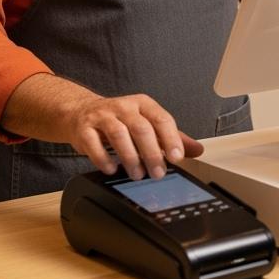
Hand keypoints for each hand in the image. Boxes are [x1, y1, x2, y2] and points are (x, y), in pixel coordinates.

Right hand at [1, 74, 202, 180]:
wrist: (80, 113)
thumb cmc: (119, 120)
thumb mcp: (147, 123)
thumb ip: (170, 137)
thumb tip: (197, 150)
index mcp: (143, 104)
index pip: (161, 119)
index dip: (171, 138)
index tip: (177, 158)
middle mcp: (124, 106)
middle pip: (142, 128)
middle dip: (152, 153)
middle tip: (158, 173)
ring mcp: (102, 115)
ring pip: (119, 134)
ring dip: (130, 157)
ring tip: (137, 174)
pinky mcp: (84, 128)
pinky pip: (94, 143)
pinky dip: (103, 158)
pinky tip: (112, 169)